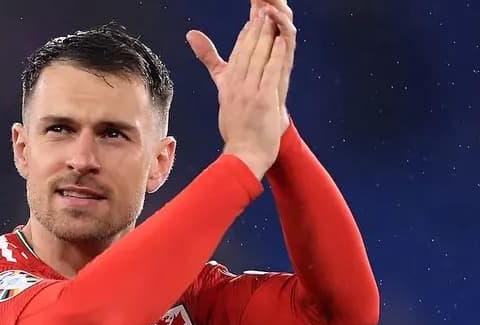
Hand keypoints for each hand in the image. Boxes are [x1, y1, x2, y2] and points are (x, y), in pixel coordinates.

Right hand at [186, 8, 290, 177]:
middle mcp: (236, 86)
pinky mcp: (263, 100)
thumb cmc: (237, 129)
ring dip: (266, 36)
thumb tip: (198, 54)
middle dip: (256, 28)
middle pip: (247, 51)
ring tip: (272, 18)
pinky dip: (276, 55)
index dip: (246, 34)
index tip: (253, 19)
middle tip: (263, 10)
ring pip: (258, 57)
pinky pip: (270, 72)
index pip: (237, 53)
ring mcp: (249, 92)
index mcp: (228, 85)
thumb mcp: (223, 95)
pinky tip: (281, 41)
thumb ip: (213, 67)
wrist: (244, 154)